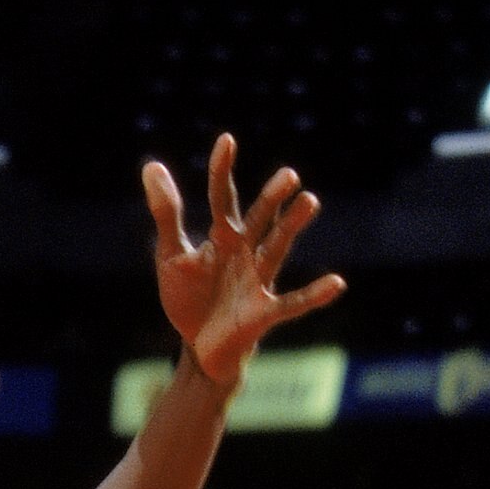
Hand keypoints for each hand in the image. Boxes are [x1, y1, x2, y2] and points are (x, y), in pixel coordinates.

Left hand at [144, 135, 344, 395]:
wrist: (199, 347)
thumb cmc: (190, 298)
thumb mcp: (171, 256)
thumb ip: (167, 214)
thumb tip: (153, 165)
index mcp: (222, 237)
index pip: (223, 199)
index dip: (223, 172)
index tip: (226, 141)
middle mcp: (245, 252)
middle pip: (259, 220)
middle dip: (272, 199)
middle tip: (288, 175)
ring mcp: (257, 280)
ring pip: (277, 248)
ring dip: (291, 227)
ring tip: (309, 200)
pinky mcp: (264, 312)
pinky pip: (292, 303)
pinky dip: (313, 295)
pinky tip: (336, 283)